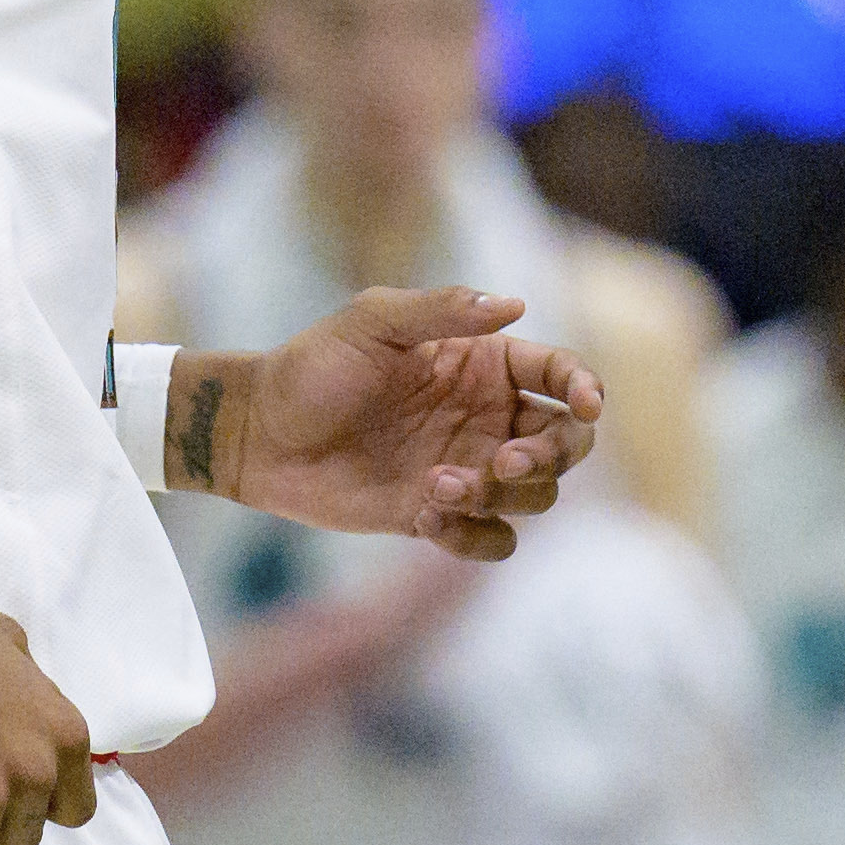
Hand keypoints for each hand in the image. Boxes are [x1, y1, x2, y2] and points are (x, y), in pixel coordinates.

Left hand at [185, 287, 603, 559]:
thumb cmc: (313, 366)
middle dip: (552, 455)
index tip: (585, 404)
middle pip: (566, 444)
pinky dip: (474, 535)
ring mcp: (466, 469)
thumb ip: (443, 310)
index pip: (558, 375)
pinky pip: (493, 540)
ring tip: (437, 485)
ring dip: (502, 496)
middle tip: (505, 461)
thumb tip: (515, 303)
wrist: (258, 432)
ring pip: (535, 496)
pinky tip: (426, 515)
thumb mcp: (373, 321)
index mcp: (481, 364)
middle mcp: (485, 417)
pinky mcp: (439, 516)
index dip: (585, 389)